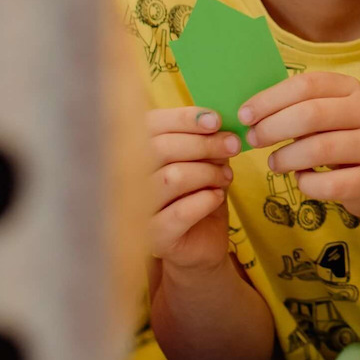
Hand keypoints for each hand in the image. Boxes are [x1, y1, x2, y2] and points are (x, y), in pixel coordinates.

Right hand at [145, 106, 239, 270]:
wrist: (202, 240)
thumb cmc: (198, 193)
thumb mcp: (204, 160)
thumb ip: (205, 139)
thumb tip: (218, 122)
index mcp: (135, 152)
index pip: (151, 124)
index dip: (184, 118)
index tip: (216, 121)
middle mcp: (127, 179)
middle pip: (161, 149)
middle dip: (204, 144)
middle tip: (232, 146)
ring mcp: (136, 211)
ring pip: (171, 178)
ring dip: (207, 173)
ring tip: (225, 177)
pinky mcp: (153, 237)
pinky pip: (180, 213)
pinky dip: (205, 200)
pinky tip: (216, 197)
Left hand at [242, 72, 359, 224]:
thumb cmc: (340, 142)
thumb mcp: (324, 117)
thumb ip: (293, 110)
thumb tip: (248, 115)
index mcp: (350, 89)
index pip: (307, 84)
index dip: (271, 99)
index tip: (245, 115)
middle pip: (311, 114)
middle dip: (273, 128)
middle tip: (253, 140)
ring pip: (320, 149)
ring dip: (286, 158)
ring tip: (274, 163)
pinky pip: (329, 184)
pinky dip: (306, 184)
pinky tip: (302, 179)